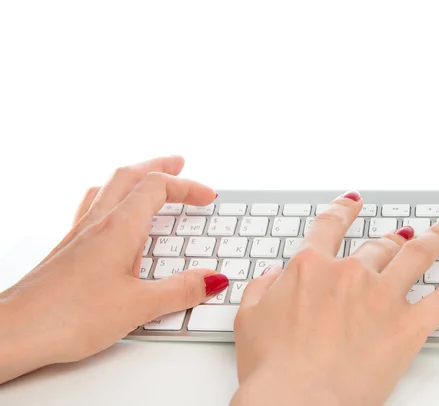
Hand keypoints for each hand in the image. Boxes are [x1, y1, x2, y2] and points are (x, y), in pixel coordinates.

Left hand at [0, 156, 227, 382]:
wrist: (14, 332)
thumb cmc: (68, 316)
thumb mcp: (138, 306)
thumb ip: (181, 290)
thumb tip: (212, 278)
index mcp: (118, 228)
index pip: (157, 188)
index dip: (186, 186)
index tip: (207, 196)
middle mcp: (97, 223)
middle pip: (129, 176)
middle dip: (158, 166)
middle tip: (178, 163)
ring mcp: (79, 234)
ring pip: (108, 188)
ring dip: (134, 178)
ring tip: (147, 179)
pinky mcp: (68, 249)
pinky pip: (93, 208)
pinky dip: (112, 199)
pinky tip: (112, 216)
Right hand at [231, 191, 438, 405]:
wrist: (294, 400)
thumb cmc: (271, 366)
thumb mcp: (249, 320)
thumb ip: (261, 289)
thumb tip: (272, 274)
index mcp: (310, 268)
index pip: (329, 227)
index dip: (342, 211)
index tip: (352, 202)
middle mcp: (349, 273)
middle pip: (377, 245)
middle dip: (391, 237)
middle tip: (402, 234)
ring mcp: (382, 296)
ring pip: (416, 255)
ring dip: (435, 238)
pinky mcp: (408, 325)